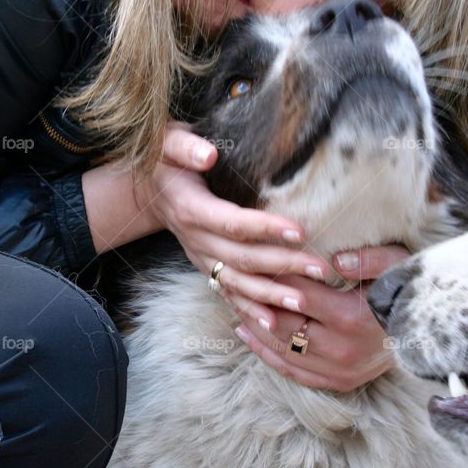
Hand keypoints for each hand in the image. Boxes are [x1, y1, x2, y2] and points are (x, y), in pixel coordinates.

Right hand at [132, 122, 328, 320]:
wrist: (148, 190)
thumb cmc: (166, 161)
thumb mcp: (168, 143)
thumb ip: (186, 147)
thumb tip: (209, 154)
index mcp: (191, 209)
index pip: (233, 223)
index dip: (265, 228)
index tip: (300, 231)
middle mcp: (195, 240)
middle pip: (242, 258)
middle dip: (282, 266)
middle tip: (319, 268)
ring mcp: (200, 258)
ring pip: (237, 283)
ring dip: (270, 296)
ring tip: (303, 304)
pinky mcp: (205, 268)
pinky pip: (227, 294)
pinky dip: (249, 311)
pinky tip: (273, 325)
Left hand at [230, 245, 411, 391]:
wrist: (429, 333)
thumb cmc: (409, 292)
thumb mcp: (398, 265)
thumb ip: (368, 259)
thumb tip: (334, 260)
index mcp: (350, 318)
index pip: (296, 294)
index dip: (269, 276)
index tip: (247, 259)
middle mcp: (340, 349)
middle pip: (280, 324)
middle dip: (251, 300)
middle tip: (227, 279)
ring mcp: (337, 370)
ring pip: (280, 348)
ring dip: (251, 325)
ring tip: (230, 301)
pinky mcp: (337, 382)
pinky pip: (291, 370)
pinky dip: (265, 353)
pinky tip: (245, 333)